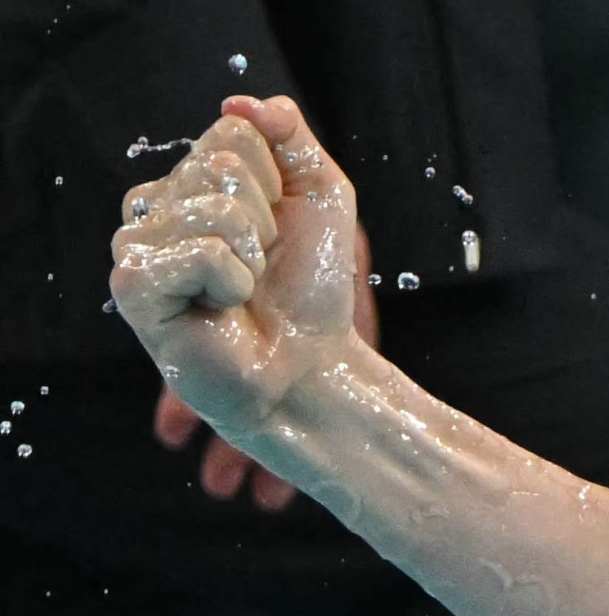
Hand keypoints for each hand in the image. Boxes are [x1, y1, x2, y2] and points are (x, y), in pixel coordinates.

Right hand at [107, 95, 367, 469]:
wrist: (310, 367)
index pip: (234, 132)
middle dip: (267, 221)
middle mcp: (154, 204)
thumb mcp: (321, 196)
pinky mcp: (133, 285)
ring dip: (252, 255)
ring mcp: (137, 243)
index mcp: (189, 179)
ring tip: (242, 290)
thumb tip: (245, 101)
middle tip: (262, 267)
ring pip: (212, 207)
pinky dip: (231, 281)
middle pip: (222, 165)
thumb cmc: (310, 290)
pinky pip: (198, 251)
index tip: (280, 231)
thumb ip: (291, 137)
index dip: (279, 184)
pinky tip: (221, 308)